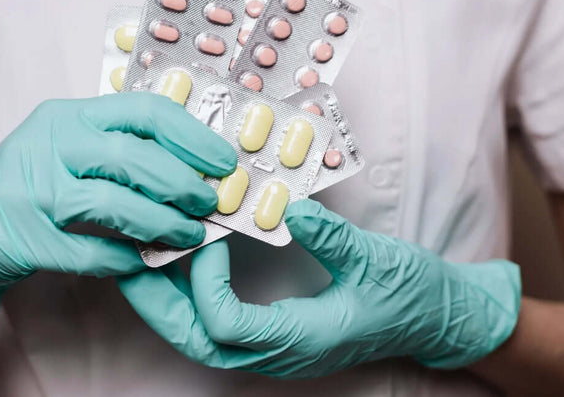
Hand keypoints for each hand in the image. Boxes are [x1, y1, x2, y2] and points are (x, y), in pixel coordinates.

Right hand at [0, 94, 236, 360]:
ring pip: (113, 204)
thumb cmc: (29, 188)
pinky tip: (141, 262)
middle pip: (133, 157)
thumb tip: (196, 162)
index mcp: (67, 117)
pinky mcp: (18, 236)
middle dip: (183, 183)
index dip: (191, 136)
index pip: (142, 111)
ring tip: (189, 236)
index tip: (224, 160)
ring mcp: (29, 190)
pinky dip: (122, 258)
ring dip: (162, 224)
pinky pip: (87, 250)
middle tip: (210, 204)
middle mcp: (46, 144)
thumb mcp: (65, 150)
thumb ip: (117, 148)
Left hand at [117, 199, 519, 377]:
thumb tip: (289, 209)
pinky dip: (190, 297)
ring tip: (143, 256)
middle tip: (129, 257)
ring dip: (167, 299)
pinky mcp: (273, 335)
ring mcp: (273, 348)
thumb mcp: (378, 259)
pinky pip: (217, 325)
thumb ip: (334, 239)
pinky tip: (183, 261)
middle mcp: (278, 352)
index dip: (203, 282)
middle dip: (156, 301)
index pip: (224, 326)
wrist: (434, 318)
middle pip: (195, 340)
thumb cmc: (410, 293)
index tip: (209, 236)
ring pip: (199, 338)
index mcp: (299, 339)